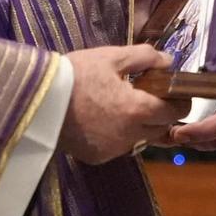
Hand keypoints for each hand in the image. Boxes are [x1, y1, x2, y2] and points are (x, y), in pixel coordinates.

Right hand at [58, 45, 184, 163]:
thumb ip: (145, 58)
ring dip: (140, 126)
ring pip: (141, 139)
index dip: (179, 101)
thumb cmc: (76, 75)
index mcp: (137, 110)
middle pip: (161, 128)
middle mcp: (129, 135)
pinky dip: (119, 135)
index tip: (174, 92)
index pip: (175, 112)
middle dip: (160, 114)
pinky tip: (105, 120)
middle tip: (148, 96)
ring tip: (123, 106)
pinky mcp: (97, 157)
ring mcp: (113, 150)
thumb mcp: (111, 57)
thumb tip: (169, 61)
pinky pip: (119, 147)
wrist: (37, 100)